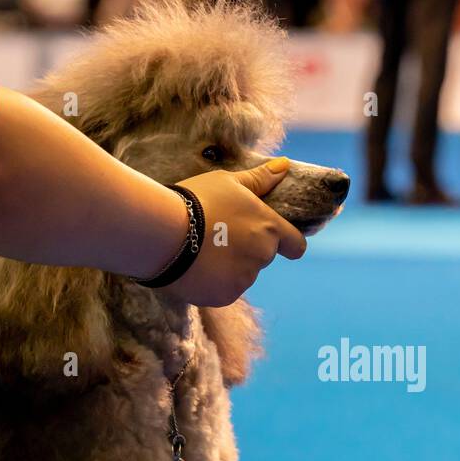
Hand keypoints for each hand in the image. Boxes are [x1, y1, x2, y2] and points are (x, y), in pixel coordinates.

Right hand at [162, 158, 306, 306]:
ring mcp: (244, 278)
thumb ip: (259, 179)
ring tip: (201, 251)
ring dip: (229, 266)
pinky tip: (195, 267)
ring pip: (242, 274)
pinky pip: (224, 290)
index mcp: (269, 228)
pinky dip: (213, 282)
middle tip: (218, 235)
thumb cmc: (197, 200)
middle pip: (263, 257)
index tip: (277, 241)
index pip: (296, 245)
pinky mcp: (225, 296)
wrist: (164, 232)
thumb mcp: (228, 182)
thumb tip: (284, 165)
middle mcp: (263, 256)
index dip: (288, 243)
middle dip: (247, 249)